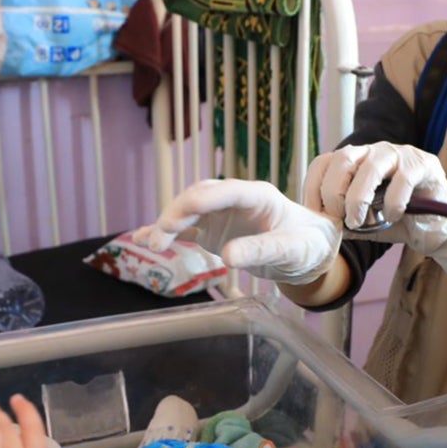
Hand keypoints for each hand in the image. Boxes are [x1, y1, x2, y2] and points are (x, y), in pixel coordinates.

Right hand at [138, 179, 340, 284]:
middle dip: (179, 212)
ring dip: (168, 224)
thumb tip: (229, 256)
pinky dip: (165, 233)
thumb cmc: (305, 245)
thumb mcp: (290, 250)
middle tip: (163, 234)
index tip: (188, 206)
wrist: (306, 251)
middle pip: (201, 197)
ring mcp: (221, 215)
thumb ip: (262, 250)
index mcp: (259, 196)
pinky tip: (141, 239)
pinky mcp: (211, 230)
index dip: (209, 197)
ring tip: (152, 243)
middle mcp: (235, 201)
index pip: (230, 191)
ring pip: (188, 211)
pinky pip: (185, 229)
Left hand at [304, 144, 446, 287]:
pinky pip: (402, 179)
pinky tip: (393, 217)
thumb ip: (344, 222)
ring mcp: (399, 154)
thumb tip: (320, 228)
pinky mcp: (423, 164)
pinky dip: (393, 201)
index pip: (324, 162)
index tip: (315, 215)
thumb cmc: (401, 221)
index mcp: (357, 162)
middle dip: (333, 191)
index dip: (313, 187)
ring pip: (370, 166)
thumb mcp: (367, 224)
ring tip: (360, 221)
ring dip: (358, 197)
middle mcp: (374, 152)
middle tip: (339, 218)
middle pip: (342, 158)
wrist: (439, 227)